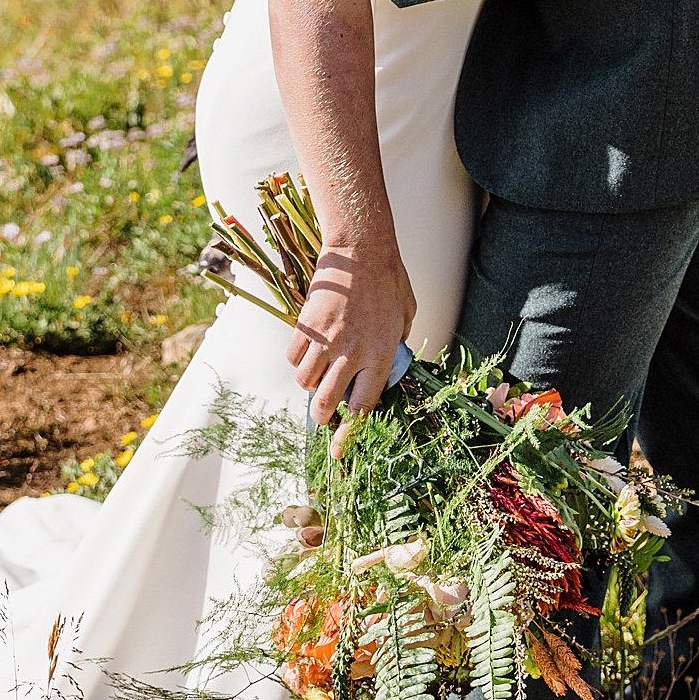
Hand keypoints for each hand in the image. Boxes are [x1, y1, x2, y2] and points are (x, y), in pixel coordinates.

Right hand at [286, 233, 414, 439]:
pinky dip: (298, 361)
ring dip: (310, 386)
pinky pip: (293, 358)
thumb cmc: (388, 279)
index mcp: (380, 355)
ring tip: (318, 376)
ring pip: (305, 383)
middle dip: (322, 418)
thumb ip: (395, 344)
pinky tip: (308, 352)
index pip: (362, 407)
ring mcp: (326, 340)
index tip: (339, 451)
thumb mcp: (405, 316)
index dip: (348, 434)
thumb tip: (388, 363)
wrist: (360, 249)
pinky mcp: (306, 326)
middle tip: (323, 416)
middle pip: (326, 403)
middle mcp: (351, 353)